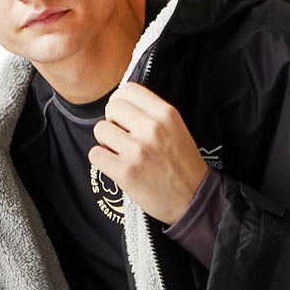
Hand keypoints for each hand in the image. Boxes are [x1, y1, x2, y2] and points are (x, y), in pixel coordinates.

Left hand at [89, 83, 208, 226]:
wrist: (194, 199)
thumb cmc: (183, 165)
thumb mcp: (176, 128)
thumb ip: (152, 113)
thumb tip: (120, 104)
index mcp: (166, 114)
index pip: (128, 89)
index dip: (120, 101)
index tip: (122, 115)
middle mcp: (152, 129)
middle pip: (111, 107)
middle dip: (112, 121)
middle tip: (121, 137)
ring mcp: (138, 151)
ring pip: (100, 130)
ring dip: (105, 142)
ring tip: (119, 152)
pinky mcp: (126, 173)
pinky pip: (95, 155)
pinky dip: (101, 160)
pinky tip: (114, 165)